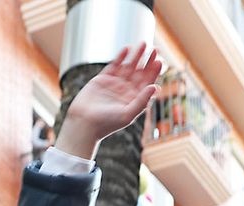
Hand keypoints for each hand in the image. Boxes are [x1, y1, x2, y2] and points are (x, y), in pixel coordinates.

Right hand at [54, 44, 162, 158]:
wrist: (84, 122)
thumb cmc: (106, 123)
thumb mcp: (127, 114)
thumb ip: (142, 101)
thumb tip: (155, 87)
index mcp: (134, 99)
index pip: (147, 82)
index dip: (154, 72)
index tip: (159, 61)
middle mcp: (126, 91)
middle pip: (140, 72)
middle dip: (148, 61)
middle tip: (156, 49)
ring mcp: (115, 84)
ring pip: (128, 66)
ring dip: (136, 55)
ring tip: (143, 43)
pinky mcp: (102, 79)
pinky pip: (114, 65)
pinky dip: (120, 57)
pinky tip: (127, 49)